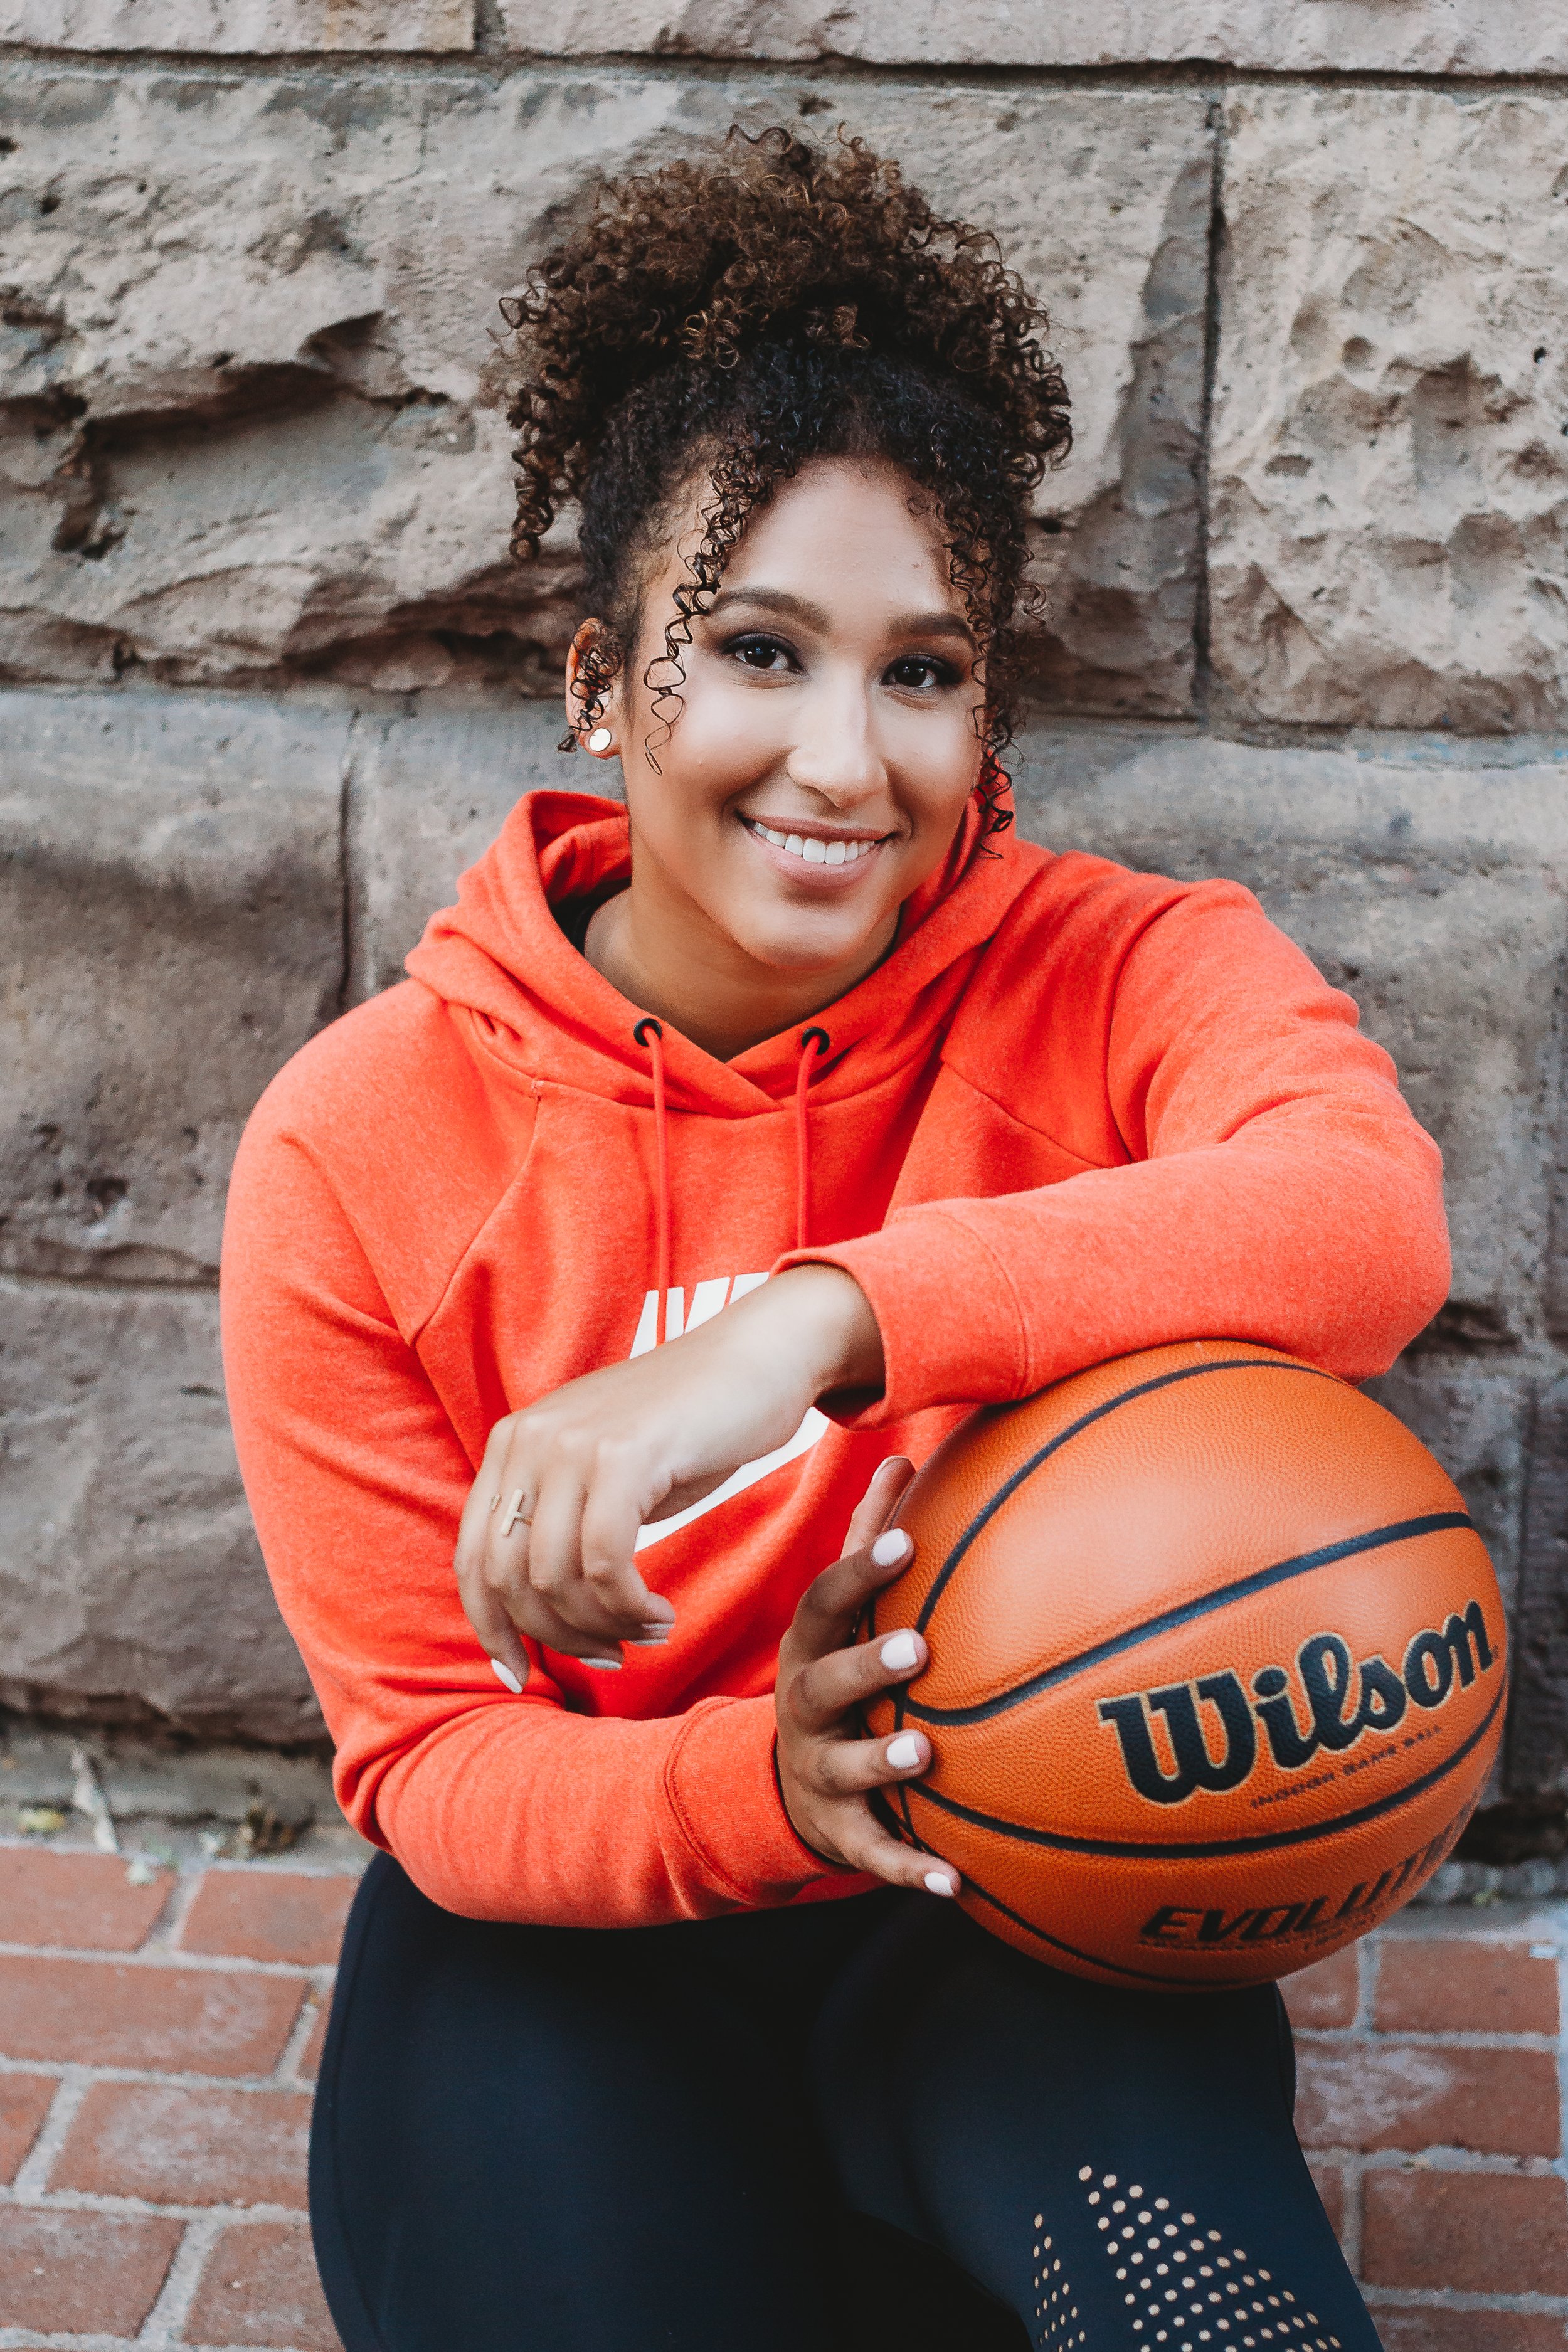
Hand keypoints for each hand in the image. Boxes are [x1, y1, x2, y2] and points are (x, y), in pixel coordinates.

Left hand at [455, 1264, 883, 1685]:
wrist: (757, 1358)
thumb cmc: (687, 1426)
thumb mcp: (603, 1470)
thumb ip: (561, 1520)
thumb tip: (537, 1612)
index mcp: (513, 1443)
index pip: (472, 1558)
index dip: (491, 1628)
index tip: (522, 1674)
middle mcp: (529, 1439)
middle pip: (509, 1579)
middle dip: (557, 1636)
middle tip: (610, 1653)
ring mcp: (572, 1445)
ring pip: (557, 1579)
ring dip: (605, 1625)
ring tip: (648, 1629)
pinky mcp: (623, 1457)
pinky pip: (606, 1564)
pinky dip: (631, 1606)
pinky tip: (661, 1612)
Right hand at [774, 1456, 960, 1897]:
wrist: (785, 1785)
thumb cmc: (837, 1677)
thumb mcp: (839, 1615)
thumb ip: (871, 1543)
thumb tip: (902, 1457)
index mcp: (810, 1649)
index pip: (824, 1601)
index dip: (861, 1569)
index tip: (909, 1540)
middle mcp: (805, 1709)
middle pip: (823, 1683)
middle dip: (865, 1665)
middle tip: (915, 1649)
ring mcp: (820, 1771)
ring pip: (846, 1768)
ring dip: (882, 1762)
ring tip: (922, 1756)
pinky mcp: (840, 1832)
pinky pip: (875, 1854)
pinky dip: (911, 1868)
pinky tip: (955, 1882)